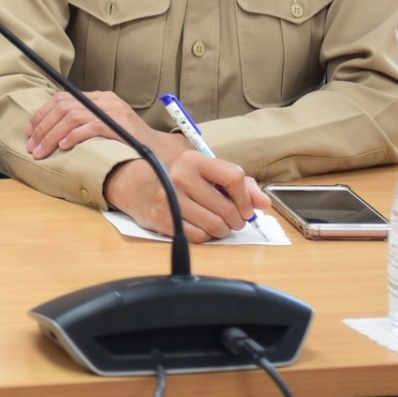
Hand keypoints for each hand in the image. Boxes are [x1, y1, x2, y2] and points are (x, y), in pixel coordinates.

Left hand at [27, 90, 153, 158]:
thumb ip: (84, 123)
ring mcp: (113, 111)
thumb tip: (53, 133)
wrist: (158, 151)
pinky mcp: (119, 125)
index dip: (43, 114)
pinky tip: (63, 147)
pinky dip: (73, 136)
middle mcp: (104, 100)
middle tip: (32, 145)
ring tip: (42, 151)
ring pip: (72, 117)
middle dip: (43, 127)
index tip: (29, 131)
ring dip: (52, 135)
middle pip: (64, 107)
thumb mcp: (105, 127)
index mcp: (99, 98)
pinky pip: (90, 127)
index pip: (63, 98)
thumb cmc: (129, 143)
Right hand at [102, 152, 271, 242]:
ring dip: (222, 230)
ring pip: (215, 226)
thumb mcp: (204, 172)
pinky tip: (200, 227)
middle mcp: (181, 177)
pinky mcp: (162, 219)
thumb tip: (264, 203)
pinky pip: (198, 237)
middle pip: (227, 208)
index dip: (246, 198)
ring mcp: (170, 199)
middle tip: (232, 220)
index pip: (234, 177)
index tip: (246, 208)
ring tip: (217, 224)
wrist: (133, 184)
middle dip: (236, 220)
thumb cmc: (176, 177)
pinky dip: (205, 236)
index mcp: (194, 160)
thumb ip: (237, 184)